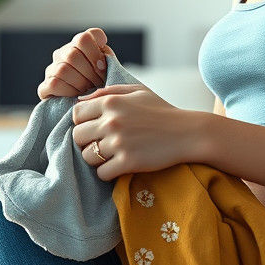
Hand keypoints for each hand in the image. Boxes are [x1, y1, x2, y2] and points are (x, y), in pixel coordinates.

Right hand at [37, 27, 115, 99]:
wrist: (92, 107)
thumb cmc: (104, 85)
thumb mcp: (110, 69)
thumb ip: (108, 60)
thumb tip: (102, 61)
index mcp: (80, 44)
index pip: (84, 38)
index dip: (96, 52)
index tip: (104, 66)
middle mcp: (63, 53)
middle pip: (73, 54)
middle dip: (90, 72)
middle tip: (99, 82)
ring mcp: (51, 69)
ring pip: (63, 70)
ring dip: (81, 83)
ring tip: (89, 90)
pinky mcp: (44, 87)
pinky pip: (54, 84)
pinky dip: (70, 91)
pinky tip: (77, 96)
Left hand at [71, 83, 198, 180]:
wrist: (188, 133)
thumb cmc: (162, 111)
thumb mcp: (138, 92)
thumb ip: (108, 92)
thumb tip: (79, 100)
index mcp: (111, 102)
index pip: (76, 114)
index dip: (83, 122)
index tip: (95, 127)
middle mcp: (112, 121)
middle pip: (78, 137)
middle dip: (88, 141)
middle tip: (103, 143)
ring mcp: (119, 142)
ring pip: (88, 157)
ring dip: (97, 159)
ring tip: (112, 155)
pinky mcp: (128, 162)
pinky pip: (101, 173)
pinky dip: (108, 172)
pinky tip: (120, 166)